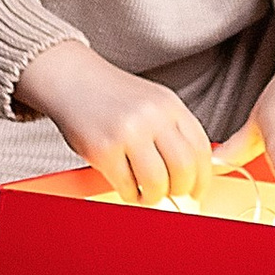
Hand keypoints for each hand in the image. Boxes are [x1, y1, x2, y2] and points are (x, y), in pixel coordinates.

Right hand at [17, 39, 212, 201]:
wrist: (72, 78)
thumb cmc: (112, 96)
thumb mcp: (152, 102)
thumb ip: (173, 130)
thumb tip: (192, 173)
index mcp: (169, 105)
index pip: (201, 150)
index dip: (203, 178)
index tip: (197, 190)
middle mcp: (152, 117)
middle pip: (184, 169)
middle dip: (182, 191)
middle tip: (173, 195)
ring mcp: (128, 133)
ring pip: (157, 183)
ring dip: (154, 196)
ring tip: (147, 193)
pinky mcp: (103, 150)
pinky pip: (127, 187)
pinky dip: (131, 194)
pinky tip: (127, 187)